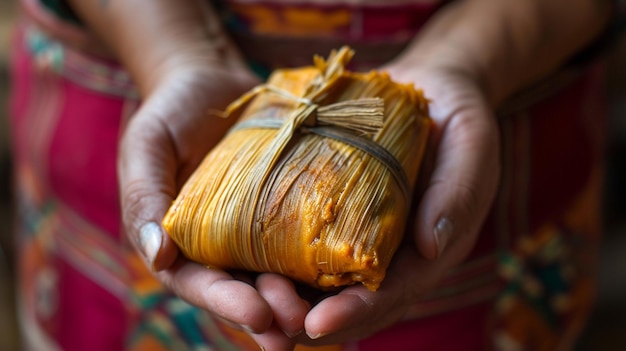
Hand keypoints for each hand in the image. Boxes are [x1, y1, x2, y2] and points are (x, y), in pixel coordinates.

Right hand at [117, 60, 304, 336]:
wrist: (213, 82)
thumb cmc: (171, 113)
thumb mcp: (148, 147)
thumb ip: (145, 196)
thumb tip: (156, 255)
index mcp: (180, 243)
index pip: (200, 283)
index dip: (227, 302)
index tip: (258, 314)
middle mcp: (221, 246)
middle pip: (245, 290)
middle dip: (272, 313)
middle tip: (300, 329)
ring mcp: (256, 231)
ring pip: (279, 274)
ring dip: (301, 299)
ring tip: (329, 316)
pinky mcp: (288, 209)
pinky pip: (304, 238)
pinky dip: (323, 260)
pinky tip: (349, 273)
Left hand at [247, 61, 500, 348]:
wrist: (429, 93)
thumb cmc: (456, 119)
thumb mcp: (471, 144)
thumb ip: (458, 191)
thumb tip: (432, 245)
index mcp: (428, 251)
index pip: (392, 293)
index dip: (356, 312)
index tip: (317, 325)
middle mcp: (392, 256)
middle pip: (349, 302)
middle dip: (309, 320)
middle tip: (269, 328)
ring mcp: (361, 239)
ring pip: (321, 285)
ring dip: (286, 301)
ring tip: (249, 306)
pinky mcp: (337, 216)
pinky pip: (306, 247)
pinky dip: (277, 262)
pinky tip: (244, 264)